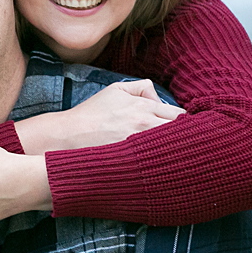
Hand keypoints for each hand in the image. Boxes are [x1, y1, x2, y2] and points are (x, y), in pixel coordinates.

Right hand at [14, 79, 184, 153]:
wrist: (68, 137)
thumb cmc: (91, 114)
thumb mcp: (114, 89)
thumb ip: (141, 87)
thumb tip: (158, 97)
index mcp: (143, 107)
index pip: (180, 115)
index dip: (183, 122)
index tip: (180, 128)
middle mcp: (145, 126)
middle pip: (181, 134)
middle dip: (184, 137)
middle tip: (180, 143)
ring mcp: (139, 146)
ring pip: (173, 149)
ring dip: (175, 151)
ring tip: (172, 155)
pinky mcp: (133, 163)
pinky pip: (158, 164)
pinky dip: (163, 163)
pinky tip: (160, 165)